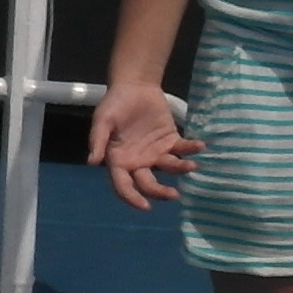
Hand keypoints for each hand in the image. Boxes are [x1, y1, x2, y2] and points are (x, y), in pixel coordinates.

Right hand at [90, 84, 195, 207]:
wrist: (134, 86)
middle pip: (149, 184)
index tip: (145, 206)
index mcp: (119, 160)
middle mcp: (138, 162)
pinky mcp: (171, 141)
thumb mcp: (102, 120)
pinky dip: (191, 149)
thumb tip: (92, 163)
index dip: (133, 198)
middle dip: (160, 192)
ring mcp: (156, 153)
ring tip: (191, 165)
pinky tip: (200, 146)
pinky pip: (182, 149)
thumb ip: (98, 140)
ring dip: (180, 169)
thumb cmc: (114, 103)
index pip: (124, 186)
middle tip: (173, 194)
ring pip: (169, 168)